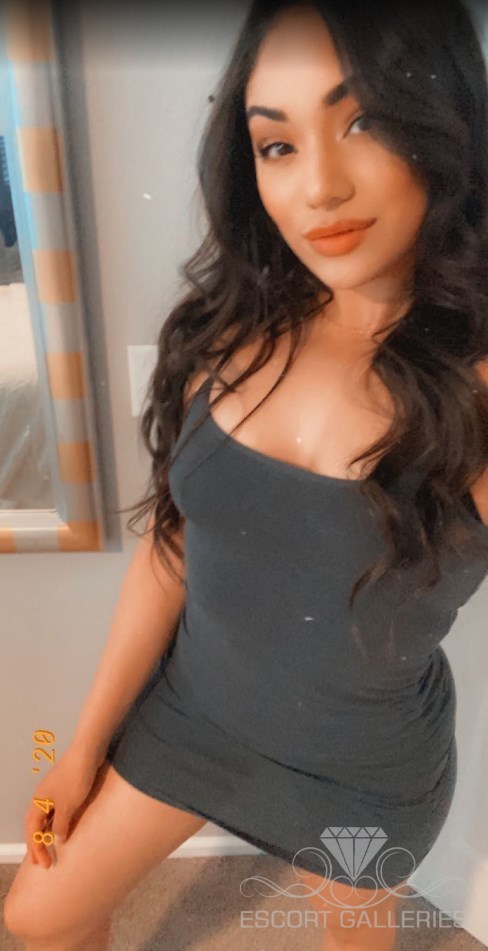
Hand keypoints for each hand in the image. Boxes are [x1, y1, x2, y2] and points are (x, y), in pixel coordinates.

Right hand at [25, 744, 101, 868]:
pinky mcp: (65, 787)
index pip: (32, 831)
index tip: (44, 865)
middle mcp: (42, 797)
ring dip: (45, 834)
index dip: (36, 849)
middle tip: (40, 863)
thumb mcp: (67, 805)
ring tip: (49, 849)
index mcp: (38, 802)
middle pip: (34, 825)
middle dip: (36, 845)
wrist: (87, 751)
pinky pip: (55, 810)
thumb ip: (60, 824)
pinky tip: (62, 828)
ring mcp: (53, 791)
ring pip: (44, 817)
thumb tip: (57, 839)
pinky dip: (55, 822)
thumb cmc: (75, 779)